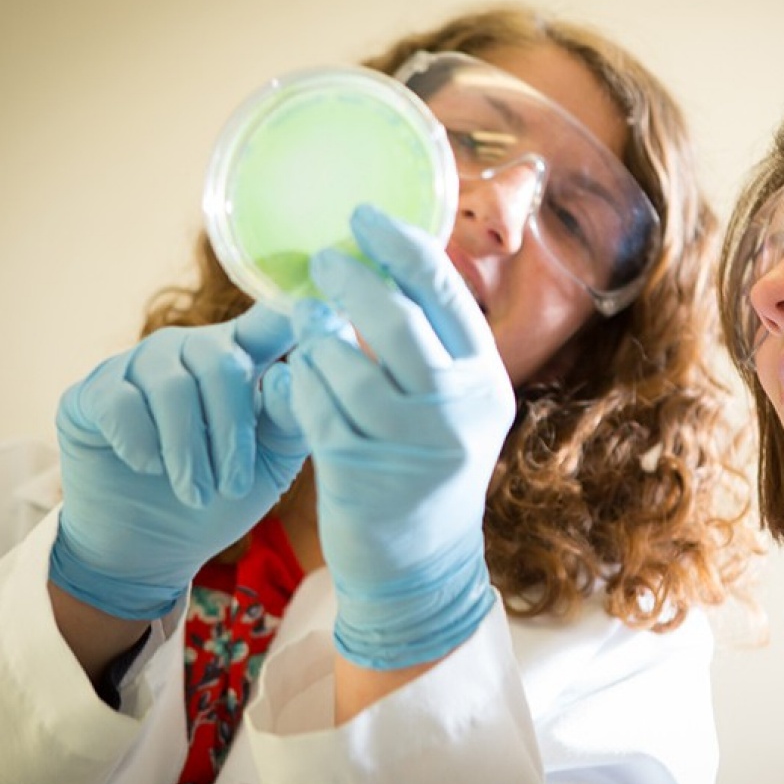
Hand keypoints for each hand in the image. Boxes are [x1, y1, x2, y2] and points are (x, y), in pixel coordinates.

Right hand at [50, 304, 307, 619]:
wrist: (152, 549)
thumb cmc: (219, 498)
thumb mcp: (270, 466)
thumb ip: (290, 420)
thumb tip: (290, 376)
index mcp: (238, 358)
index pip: (267, 323)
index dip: (290, 314)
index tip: (320, 310)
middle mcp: (186, 350)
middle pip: (220, 363)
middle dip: (231, 433)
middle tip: (233, 487)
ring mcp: (135, 367)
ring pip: (170, 387)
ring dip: (187, 451)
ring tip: (195, 494)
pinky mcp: (90, 394)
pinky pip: (119, 403)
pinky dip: (140, 444)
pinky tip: (147, 468)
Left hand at [289, 205, 514, 669]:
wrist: (421, 568)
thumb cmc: (430, 471)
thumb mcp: (456, 407)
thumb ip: (436, 347)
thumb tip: (390, 265)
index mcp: (485, 382)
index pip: (445, 293)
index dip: (402, 245)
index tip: (364, 216)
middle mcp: (456, 408)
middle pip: (396, 319)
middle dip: (353, 279)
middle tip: (325, 258)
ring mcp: (409, 443)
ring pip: (346, 362)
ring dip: (318, 335)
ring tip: (307, 324)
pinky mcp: (359, 470)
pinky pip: (314, 404)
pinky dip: (300, 381)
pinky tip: (297, 374)